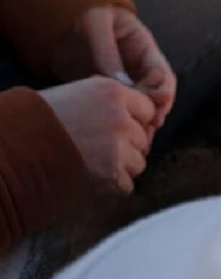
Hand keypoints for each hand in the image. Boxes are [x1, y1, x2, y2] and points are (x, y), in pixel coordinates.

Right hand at [40, 77, 155, 192]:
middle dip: (126, 146)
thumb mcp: (78, 94)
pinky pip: (127, 184)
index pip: (147, 109)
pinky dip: (111, 186)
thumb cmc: (40, 119)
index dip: (133, 121)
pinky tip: (89, 175)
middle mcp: (120, 117)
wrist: (15, 144)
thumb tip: (143, 119)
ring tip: (91, 161)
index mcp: (112, 91)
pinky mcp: (112, 172)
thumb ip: (110, 102)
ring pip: (138, 162)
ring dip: (121, 167)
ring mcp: (118, 145)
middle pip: (143, 139)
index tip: (115, 128)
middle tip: (96, 147)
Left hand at [51, 5, 176, 129]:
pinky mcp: (110, 90)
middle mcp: (139, 67)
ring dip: (141, 121)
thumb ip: (108, 53)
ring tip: (137, 137)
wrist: (61, 15)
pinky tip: (118, 132)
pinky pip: (121, 108)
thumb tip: (121, 84)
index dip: (164, 92)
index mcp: (144, 48)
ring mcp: (126, 80)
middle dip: (155, 113)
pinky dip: (122, 121)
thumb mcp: (96, 25)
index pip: (163, 74)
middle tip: (148, 129)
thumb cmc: (83, 12)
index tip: (158, 106)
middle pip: (157, 95)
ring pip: (141, 105)